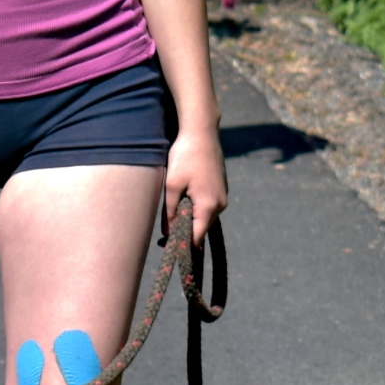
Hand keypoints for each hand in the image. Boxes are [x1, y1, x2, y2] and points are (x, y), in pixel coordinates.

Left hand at [164, 125, 227, 245]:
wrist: (202, 132)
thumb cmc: (185, 157)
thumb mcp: (171, 185)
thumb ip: (170, 211)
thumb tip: (169, 231)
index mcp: (209, 206)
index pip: (197, 237)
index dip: (184, 246)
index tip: (168, 251)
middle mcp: (220, 204)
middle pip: (201, 228)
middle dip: (184, 233)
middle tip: (162, 237)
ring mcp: (222, 196)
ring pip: (203, 216)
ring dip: (189, 219)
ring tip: (170, 219)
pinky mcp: (219, 188)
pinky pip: (206, 206)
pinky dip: (194, 209)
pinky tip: (181, 202)